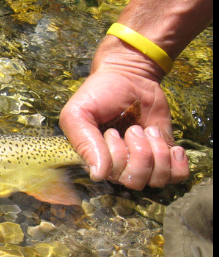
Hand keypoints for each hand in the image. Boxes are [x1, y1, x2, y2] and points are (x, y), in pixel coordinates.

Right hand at [60, 41, 188, 189]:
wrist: (129, 76)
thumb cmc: (100, 93)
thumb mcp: (79, 113)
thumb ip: (84, 142)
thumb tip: (99, 175)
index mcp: (95, 161)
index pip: (110, 177)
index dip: (116, 157)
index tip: (111, 132)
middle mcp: (119, 167)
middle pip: (135, 181)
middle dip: (138, 152)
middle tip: (133, 128)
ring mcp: (144, 163)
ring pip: (157, 179)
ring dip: (157, 153)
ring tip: (148, 131)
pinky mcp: (165, 155)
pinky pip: (177, 175)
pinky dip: (177, 163)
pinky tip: (171, 147)